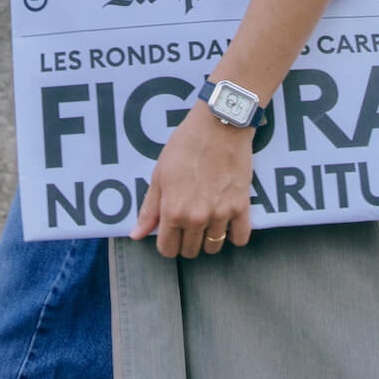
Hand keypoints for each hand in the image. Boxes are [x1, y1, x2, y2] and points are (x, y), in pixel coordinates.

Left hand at [129, 102, 254, 257]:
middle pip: (190, 251)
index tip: (170, 233)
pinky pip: (240, 238)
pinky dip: (234, 236)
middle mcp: (196, 218)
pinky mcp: (241, 207)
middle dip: (186, 243)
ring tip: (206, 224)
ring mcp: (220, 214)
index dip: (166, 243)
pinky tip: (227, 225)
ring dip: (208, 240)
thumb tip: (137, 235)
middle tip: (187, 225)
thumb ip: (149, 209)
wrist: (219, 126)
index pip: (168, 249)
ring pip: (213, 247)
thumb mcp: (159, 175)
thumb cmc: (185, 146)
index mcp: (172, 211)